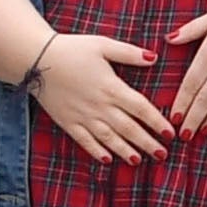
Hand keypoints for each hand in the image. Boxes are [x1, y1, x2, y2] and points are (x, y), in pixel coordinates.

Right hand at [23, 31, 175, 162]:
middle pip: (128, 128)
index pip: (141, 108)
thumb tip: (154, 58)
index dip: (157, 122)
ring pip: (109, 138)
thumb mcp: (103, 45)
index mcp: (112, 87)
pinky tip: (107, 160)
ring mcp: (82, 116)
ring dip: (125, 150)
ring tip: (139, 161)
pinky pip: (84, 141)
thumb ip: (130, 53)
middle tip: (163, 154)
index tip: (171, 133)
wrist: (36, 59)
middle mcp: (99, 106)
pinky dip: (96, 151)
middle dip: (147, 142)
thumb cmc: (72, 49)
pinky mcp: (67, 122)